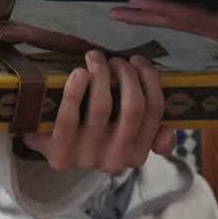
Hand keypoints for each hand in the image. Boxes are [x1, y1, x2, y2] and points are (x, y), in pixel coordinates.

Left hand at [20, 51, 175, 172]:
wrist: (50, 143)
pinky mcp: (60, 153)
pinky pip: (69, 119)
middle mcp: (115, 161)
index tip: (138, 60)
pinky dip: (75, 91)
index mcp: (136, 154)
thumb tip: (167, 134)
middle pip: (133, 107)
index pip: (154, 112)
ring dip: (101, 73)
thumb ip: (150, 132)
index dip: (150, 80)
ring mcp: (86, 158)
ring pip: (102, 107)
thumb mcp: (122, 134)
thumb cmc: (91, 129)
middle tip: (115, 59)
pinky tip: (79, 72)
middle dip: (127, 74)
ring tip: (95, 57)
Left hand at [111, 0, 217, 62]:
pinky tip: (164, 15)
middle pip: (176, 23)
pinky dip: (175, 18)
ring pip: (183, 24)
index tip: (131, 5)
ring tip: (130, 13)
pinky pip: (196, 23)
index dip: (158, 11)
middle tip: (113, 13)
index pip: (185, 18)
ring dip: (156, 19)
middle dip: (145, 18)